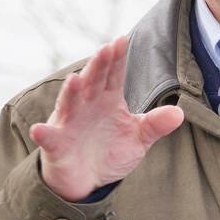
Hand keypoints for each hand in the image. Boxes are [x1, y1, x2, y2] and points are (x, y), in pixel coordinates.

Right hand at [29, 35, 184, 200]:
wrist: (88, 179)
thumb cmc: (110, 151)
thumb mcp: (138, 139)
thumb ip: (155, 125)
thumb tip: (180, 114)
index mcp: (108, 99)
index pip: (114, 75)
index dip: (117, 58)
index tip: (122, 40)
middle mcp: (87, 105)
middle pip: (92, 82)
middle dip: (98, 66)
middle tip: (106, 49)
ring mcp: (70, 123)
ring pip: (69, 103)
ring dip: (71, 92)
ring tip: (75, 79)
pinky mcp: (57, 144)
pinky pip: (48, 138)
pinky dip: (44, 134)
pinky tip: (39, 130)